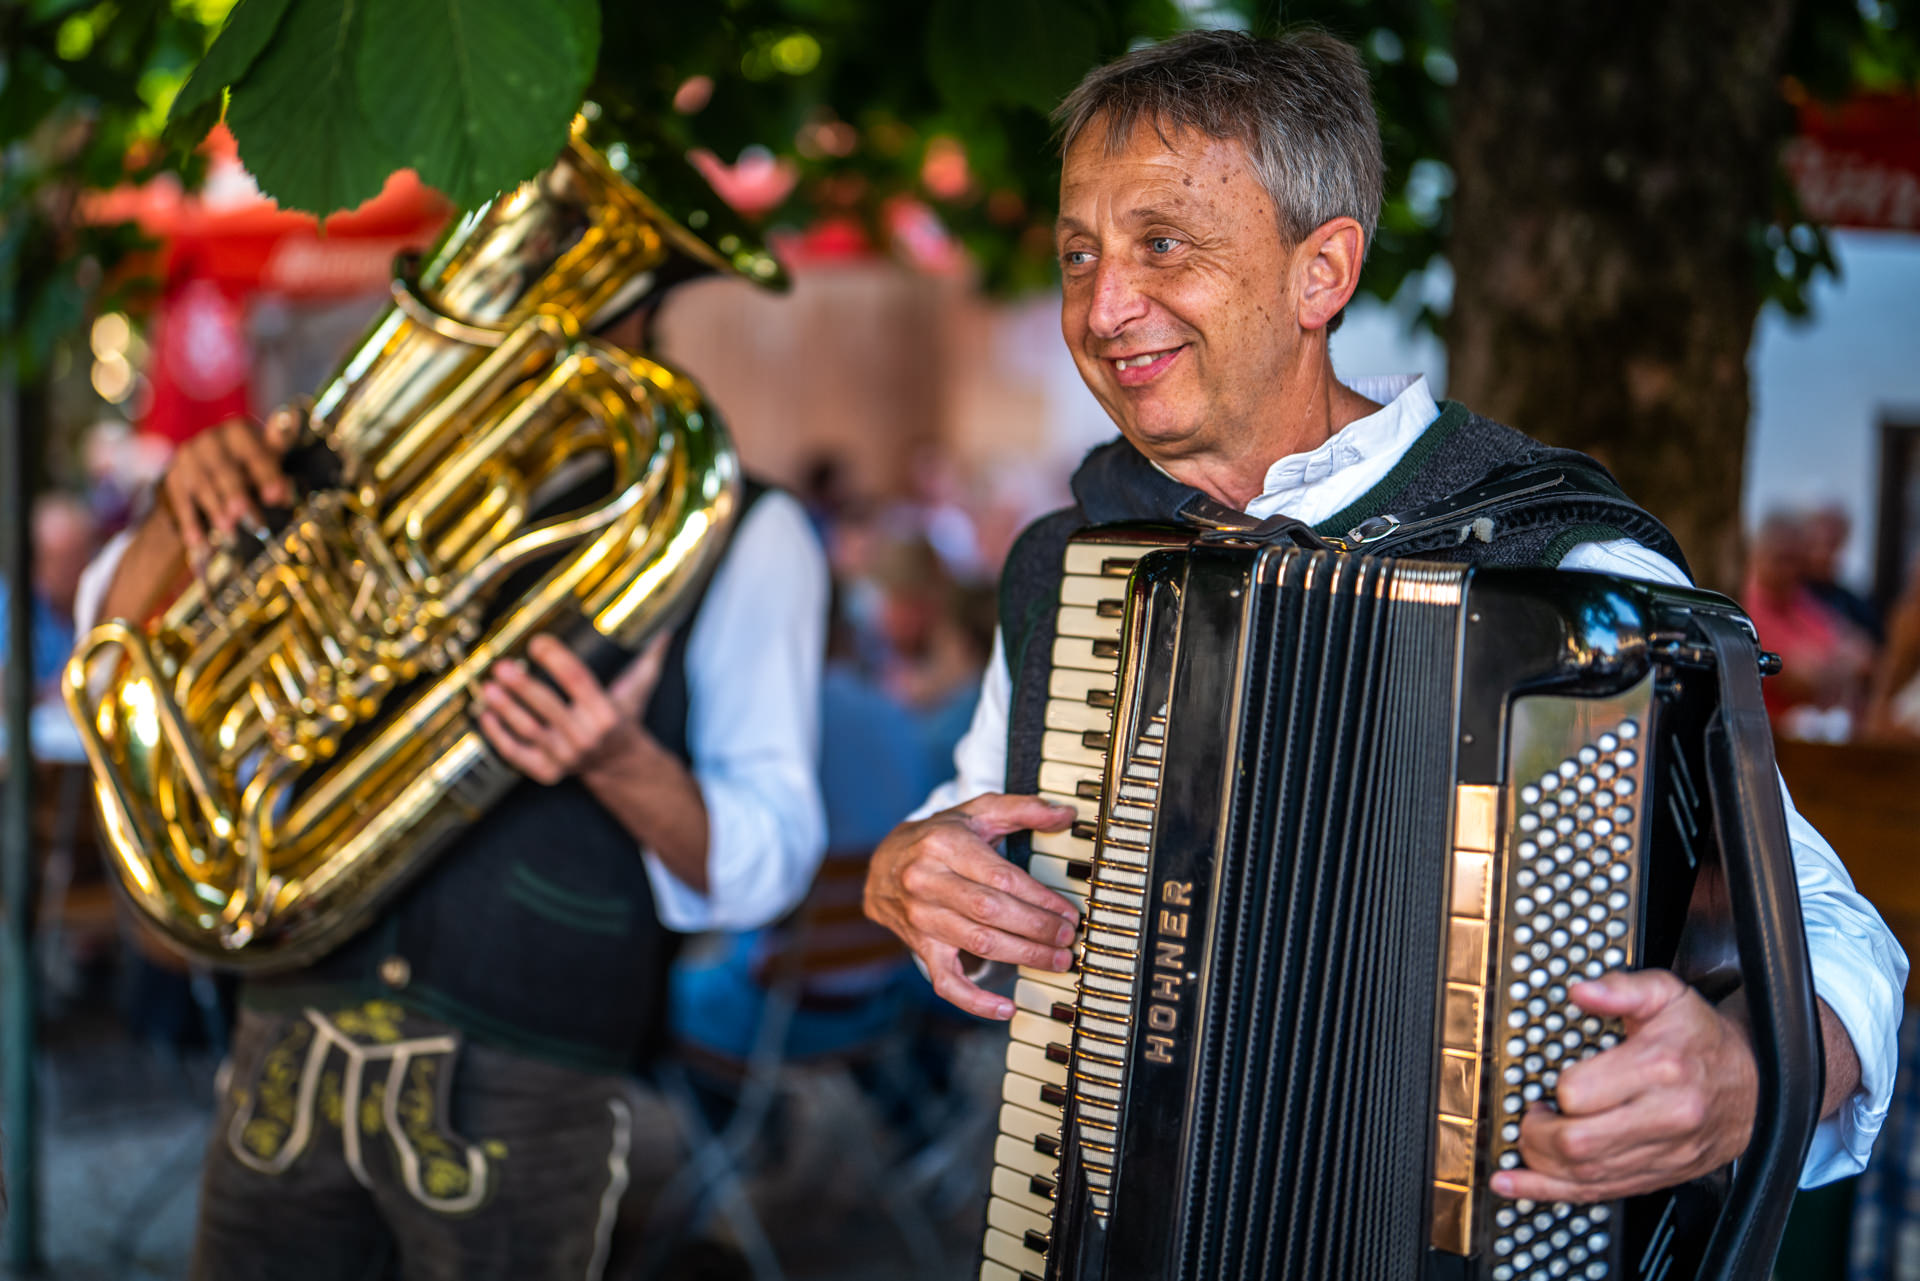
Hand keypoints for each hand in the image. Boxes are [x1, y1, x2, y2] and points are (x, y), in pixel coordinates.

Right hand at [158, 406, 301, 563]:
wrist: (213, 479)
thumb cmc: (252, 473)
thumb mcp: (269, 468)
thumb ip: (277, 476)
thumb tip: (286, 492)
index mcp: (240, 432)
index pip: (253, 450)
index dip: (265, 473)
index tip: (276, 498)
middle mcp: (212, 439)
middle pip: (223, 466)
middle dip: (235, 493)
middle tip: (246, 516)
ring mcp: (189, 456)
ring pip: (200, 482)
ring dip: (214, 508)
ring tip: (228, 530)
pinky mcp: (173, 475)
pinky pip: (180, 500)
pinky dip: (190, 521)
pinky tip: (198, 542)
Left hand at [475, 631, 668, 784]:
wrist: (620, 766)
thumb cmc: (624, 721)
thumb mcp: (638, 691)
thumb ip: (648, 660)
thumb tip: (665, 631)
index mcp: (608, 713)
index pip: (578, 681)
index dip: (556, 659)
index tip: (538, 642)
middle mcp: (586, 736)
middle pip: (549, 707)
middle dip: (523, 687)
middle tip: (502, 666)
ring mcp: (565, 756)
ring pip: (529, 731)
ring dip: (506, 709)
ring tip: (489, 688)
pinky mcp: (548, 771)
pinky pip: (518, 755)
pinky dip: (499, 737)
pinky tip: (485, 716)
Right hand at [863, 793, 1079, 1019]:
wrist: (884, 863)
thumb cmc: (939, 837)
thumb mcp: (976, 812)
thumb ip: (1022, 809)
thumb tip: (1066, 814)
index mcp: (944, 844)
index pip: (1001, 877)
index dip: (1040, 898)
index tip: (1068, 911)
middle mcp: (927, 881)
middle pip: (991, 912)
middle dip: (1037, 929)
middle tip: (1069, 938)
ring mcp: (921, 918)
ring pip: (978, 943)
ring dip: (1023, 956)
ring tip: (1057, 960)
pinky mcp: (920, 947)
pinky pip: (946, 981)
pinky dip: (974, 1000)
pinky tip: (1006, 1007)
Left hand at [1492, 970, 1756, 1202]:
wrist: (1756, 1086)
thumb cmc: (1702, 1039)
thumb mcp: (1667, 995)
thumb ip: (1621, 989)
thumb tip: (1581, 991)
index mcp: (1659, 1068)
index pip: (1580, 1093)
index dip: (1553, 1089)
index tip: (1549, 1082)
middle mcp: (1664, 1117)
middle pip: (1577, 1142)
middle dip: (1536, 1132)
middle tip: (1532, 1114)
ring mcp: (1663, 1154)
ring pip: (1584, 1175)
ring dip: (1541, 1163)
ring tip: (1530, 1140)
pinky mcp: (1659, 1177)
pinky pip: (1598, 1194)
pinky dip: (1551, 1192)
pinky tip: (1518, 1185)